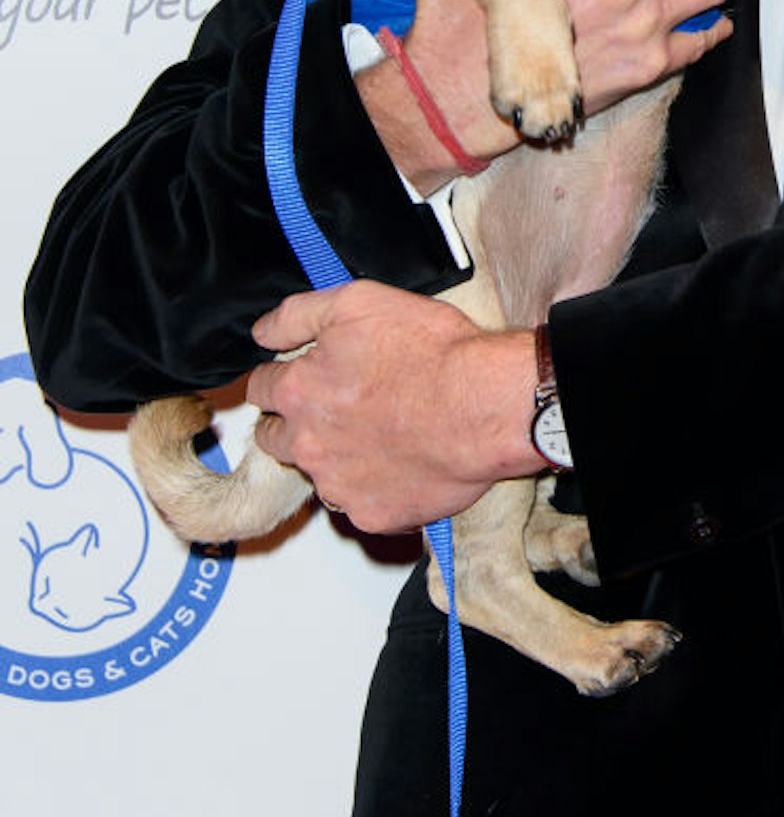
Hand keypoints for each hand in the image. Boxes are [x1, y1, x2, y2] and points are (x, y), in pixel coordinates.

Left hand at [248, 281, 537, 532]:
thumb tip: (262, 333)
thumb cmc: (434, 353)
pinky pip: (361, 503)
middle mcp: (309, 445)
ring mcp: (340, 485)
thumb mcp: (359, 302)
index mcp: (300, 391)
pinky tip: (401, 462)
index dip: (282, 377)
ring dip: (337, 456)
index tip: (303, 376)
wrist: (488, 406)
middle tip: (339, 406)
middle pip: (275, 438)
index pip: (261, 388)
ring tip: (381, 433)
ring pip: (320, 472)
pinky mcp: (373, 514)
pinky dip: (374, 486)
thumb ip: (297, 315)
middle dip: (296, 422)